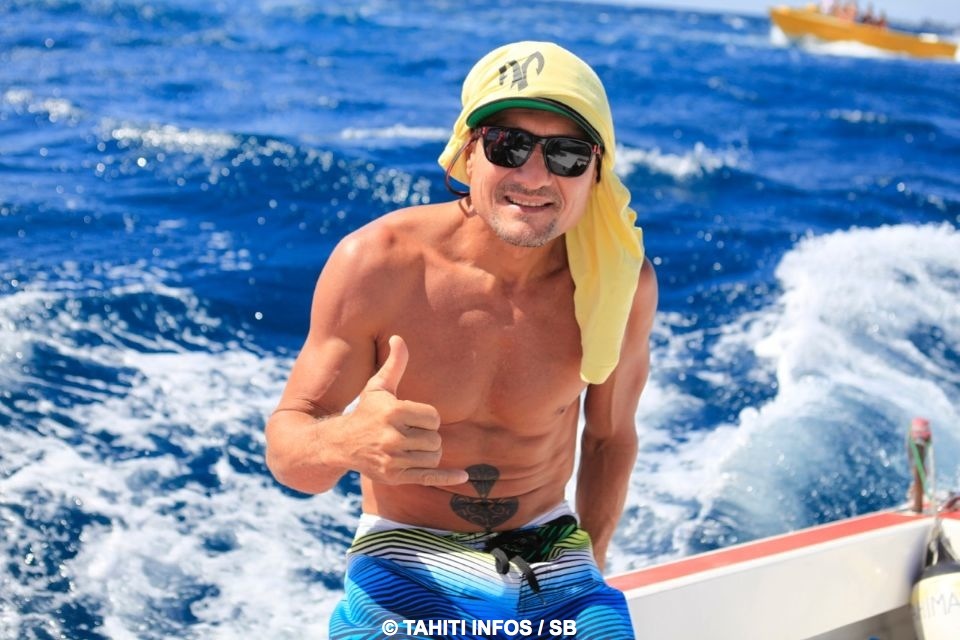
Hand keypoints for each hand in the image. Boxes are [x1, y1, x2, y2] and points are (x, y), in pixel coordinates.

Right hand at [343, 335, 467, 486]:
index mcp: (393, 412)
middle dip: (428, 436)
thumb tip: (398, 338)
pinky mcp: (394, 477)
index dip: (428, 418)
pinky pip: (428, 478)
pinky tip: (463, 477)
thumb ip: (394, 364)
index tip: (414, 419)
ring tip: (412, 447)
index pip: (433, 418)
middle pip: (435, 439)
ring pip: (433, 457)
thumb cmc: (366, 411)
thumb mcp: (378, 386)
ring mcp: (393, 459)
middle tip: (411, 434)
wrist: (341, 443)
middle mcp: (392, 437)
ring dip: (429, 453)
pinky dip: (447, 478)